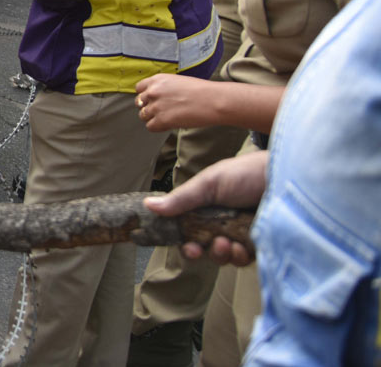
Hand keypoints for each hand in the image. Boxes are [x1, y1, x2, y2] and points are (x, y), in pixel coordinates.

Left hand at [134, 73, 219, 131]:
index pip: (139, 88)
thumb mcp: (178, 82)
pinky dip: (158, 127)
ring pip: (143, 115)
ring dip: (152, 118)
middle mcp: (153, 91)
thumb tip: (157, 97)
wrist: (213, 100)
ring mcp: (156, 106)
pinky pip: (150, 126)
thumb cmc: (202, 91)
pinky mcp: (162, 120)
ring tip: (167, 118)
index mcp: (157, 79)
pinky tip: (169, 124)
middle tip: (161, 111)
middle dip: (148, 107)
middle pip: (139, 103)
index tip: (152, 100)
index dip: (145, 96)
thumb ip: (164, 88)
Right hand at [144, 150, 266, 265]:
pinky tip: (243, 245)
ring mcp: (241, 234)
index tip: (187, 246)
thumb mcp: (209, 184)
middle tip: (204, 248)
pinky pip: (245, 260)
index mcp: (206, 207)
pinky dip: (241, 257)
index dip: (185, 242)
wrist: (286, 178)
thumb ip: (181, 199)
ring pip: (224, 256)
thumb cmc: (245, 174)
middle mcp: (222, 222)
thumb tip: (148, 206)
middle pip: (205, 248)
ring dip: (222, 254)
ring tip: (227, 242)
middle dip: (203, 251)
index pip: (189, 230)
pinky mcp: (261, 245)